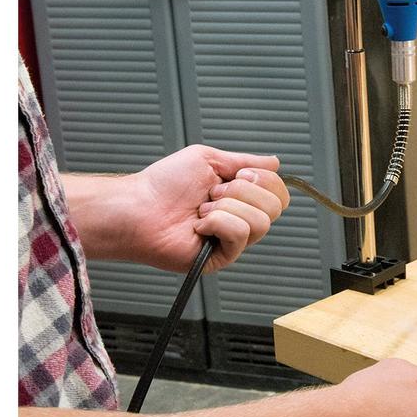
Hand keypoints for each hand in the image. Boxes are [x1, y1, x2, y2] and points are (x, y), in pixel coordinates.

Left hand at [129, 145, 289, 272]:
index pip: (278, 192)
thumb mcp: (208, 159)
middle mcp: (241, 218)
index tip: (237, 174)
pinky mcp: (223, 257)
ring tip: (202, 210)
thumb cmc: (163, 185)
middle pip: (276, 206)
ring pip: (261, 221)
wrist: (138, 208)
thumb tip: (275, 162)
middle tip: (212, 193)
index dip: (264, 179)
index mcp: (240, 197)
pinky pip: (240, 234)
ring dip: (226, 207)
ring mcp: (233, 240)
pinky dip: (217, 222)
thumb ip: (245, 160)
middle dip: (242, 191)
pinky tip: (199, 225)